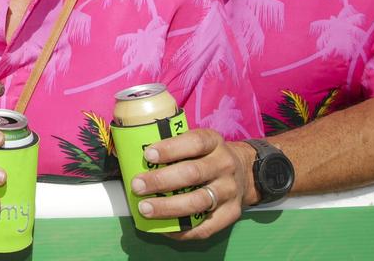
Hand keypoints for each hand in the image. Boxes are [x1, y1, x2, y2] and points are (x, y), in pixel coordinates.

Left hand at [130, 129, 250, 240]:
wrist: (244, 172)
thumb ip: (170, 147)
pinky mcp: (232, 213)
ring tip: (145, 208)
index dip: (170, 149)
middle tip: (137, 186)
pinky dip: (184, 230)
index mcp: (213, 142)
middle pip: (193, 173)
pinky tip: (164, 229)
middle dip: (161, 181)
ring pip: (198, 201)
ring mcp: (229, 190)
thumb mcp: (195, 142)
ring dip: (169, 207)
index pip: (194, 142)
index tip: (148, 155)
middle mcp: (224, 165)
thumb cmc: (206, 156)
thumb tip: (129, 156)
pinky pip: (206, 227)